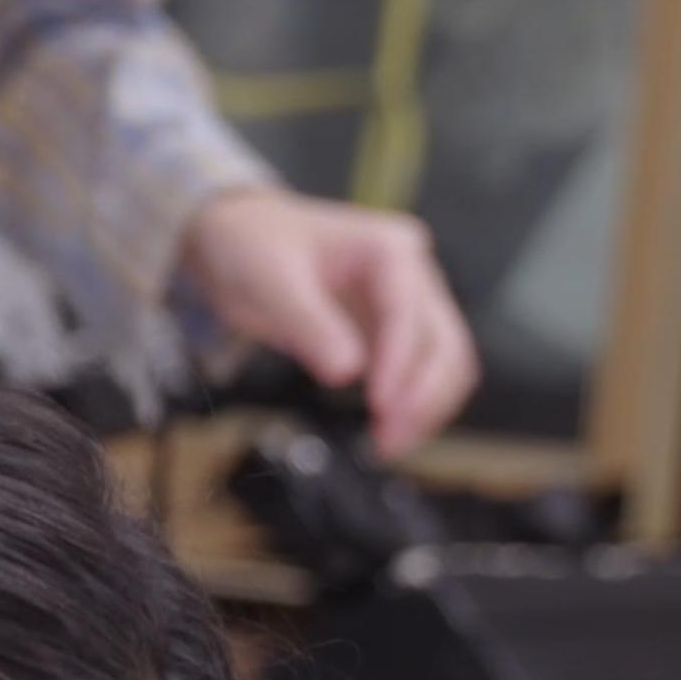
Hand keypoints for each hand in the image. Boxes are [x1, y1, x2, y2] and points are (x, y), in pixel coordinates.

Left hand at [177, 186, 479, 459]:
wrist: (236, 236)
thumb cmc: (251, 245)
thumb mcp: (269, 281)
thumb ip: (309, 324)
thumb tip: (347, 372)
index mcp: (388, 248)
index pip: (409, 311)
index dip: (401, 362)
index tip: (382, 404)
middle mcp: (410, 273)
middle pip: (444, 341)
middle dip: (424, 394)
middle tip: (389, 438)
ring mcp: (405, 303)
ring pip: (442, 362)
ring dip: (425, 406)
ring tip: (388, 443)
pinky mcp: (389, 332)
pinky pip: (416, 373)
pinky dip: (410, 404)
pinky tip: (385, 431)